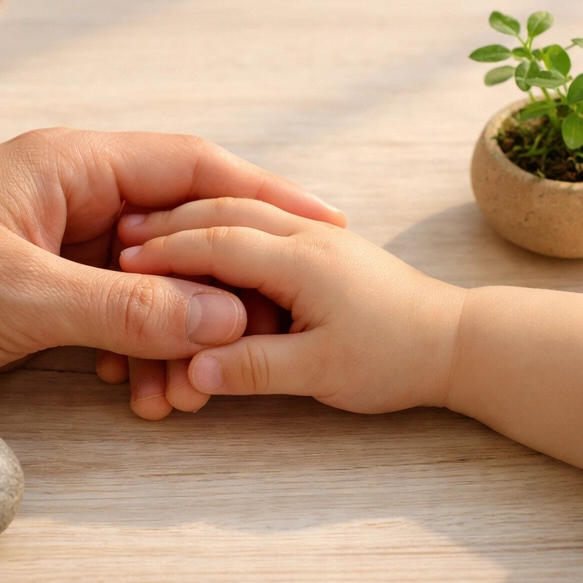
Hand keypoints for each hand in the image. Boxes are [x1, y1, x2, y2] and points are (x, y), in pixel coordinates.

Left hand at [0, 129, 343, 419]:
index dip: (265, 197)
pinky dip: (135, 347)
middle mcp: (74, 194)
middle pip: (182, 228)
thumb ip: (128, 307)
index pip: (194, 168)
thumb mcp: (22, 296)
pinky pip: (113, 310)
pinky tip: (139, 388)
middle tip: (263, 337)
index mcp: (74, 165)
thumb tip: (226, 318)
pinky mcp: (41, 285)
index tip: (324, 229)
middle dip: (223, 286)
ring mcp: (58, 241)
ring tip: (187, 390)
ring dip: (176, 331)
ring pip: (150, 280)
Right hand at [116, 197, 582, 491]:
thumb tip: (192, 369)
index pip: (219, 244)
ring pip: (243, 211)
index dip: (167, 251)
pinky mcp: (324, 248)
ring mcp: (317, 238)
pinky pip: (263, 223)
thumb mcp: (322, 372)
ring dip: (195, 216)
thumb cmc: (395, 357)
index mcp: (302, 261)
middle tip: (123, 232)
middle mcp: (306, 237)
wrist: (459, 341)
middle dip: (170, 221)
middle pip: (225, 212)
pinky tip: (206, 234)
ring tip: (152, 227)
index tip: (124, 260)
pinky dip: (224, 225)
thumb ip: (255, 368)